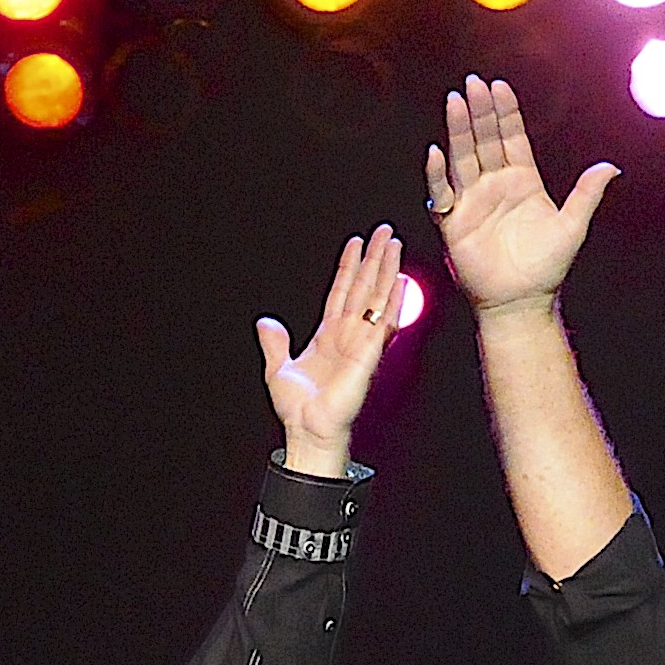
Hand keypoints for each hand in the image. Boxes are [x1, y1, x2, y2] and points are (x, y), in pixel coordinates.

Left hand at [258, 227, 403, 478]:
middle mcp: (348, 336)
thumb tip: (265, 322)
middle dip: (375, 259)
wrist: (307, 431)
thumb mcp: (278, 367)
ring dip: (386, 270)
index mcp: (329, 336)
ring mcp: (360, 344)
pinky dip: (392, 301)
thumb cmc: (299, 410)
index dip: (349, 267)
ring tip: (393, 245)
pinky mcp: (367, 356)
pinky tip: (399, 281)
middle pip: (364, 288)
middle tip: (384, 233)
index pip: (342, 292)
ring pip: (376, 299)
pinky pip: (382, 323)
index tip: (357, 244)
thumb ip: (274, 342)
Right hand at [428, 75, 616, 318]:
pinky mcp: (455, 222)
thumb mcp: (572, 227)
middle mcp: (495, 185)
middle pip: (484, 140)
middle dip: (479, 111)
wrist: (522, 303)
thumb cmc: (547, 268)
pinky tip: (438, 152)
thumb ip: (587, 194)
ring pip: (463, 158)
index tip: (499, 86)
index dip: (505, 113)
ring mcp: (473, 201)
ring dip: (458, 130)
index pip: (511, 138)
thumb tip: (611, 168)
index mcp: (523, 181)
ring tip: (454, 102)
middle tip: (473, 83)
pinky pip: (444, 193)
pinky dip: (439, 174)